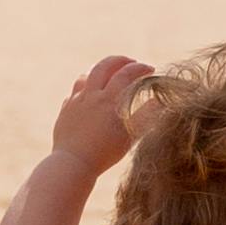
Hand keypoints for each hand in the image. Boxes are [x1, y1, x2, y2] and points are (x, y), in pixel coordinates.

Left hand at [51, 54, 152, 176]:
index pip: (126, 72)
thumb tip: (160, 99)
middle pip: (104, 65)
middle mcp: (91, 95)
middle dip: (120, 60)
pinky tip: (90, 96)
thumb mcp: (130, 135)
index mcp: (109, 99)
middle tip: (131, 63)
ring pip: (86, 76)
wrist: (73, 163)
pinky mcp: (65, 110)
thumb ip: (146, 115)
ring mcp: (75, 101)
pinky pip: (75, 92)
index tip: (151, 70)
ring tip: (109, 76)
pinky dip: (85, 88)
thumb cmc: (105, 152)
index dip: (140, 68)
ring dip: (100, 72)